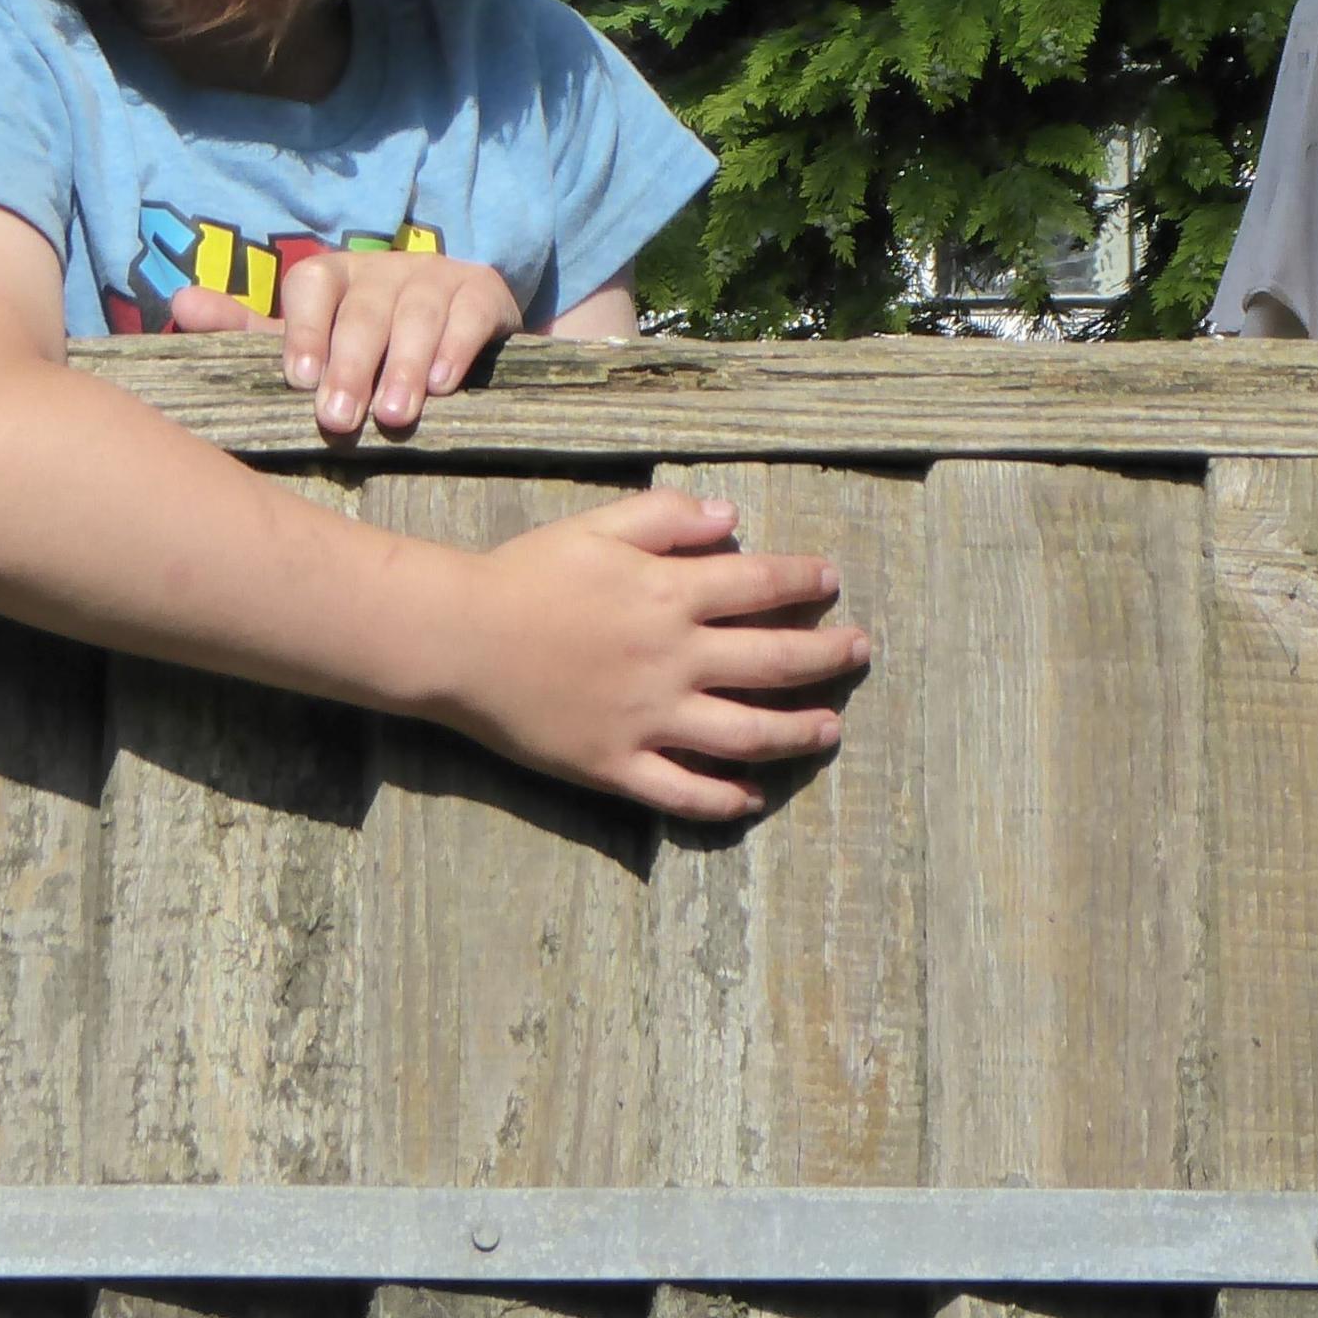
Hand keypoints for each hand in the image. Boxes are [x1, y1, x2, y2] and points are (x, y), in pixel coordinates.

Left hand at [165, 247, 522, 434]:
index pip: (312, 285)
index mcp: (333, 276)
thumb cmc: (364, 348)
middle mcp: (382, 269)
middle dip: (351, 366)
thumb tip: (181, 302)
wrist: (457, 337)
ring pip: (417, 314)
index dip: (306, 330)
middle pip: (364, 310)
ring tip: (394, 416)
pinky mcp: (483, 292)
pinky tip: (443, 384)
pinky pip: (469, 314)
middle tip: (339, 420)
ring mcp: (434, 276)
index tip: (300, 380)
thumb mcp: (307, 343)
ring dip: (404, 365)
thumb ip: (247, 332)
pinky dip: (455, 348)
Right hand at [432, 488, 870, 820]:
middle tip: (858, 652)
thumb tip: (732, 518)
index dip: (803, 579)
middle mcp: (674, 660)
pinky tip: (752, 797)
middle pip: (773, 660)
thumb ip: (666, 517)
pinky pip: (685, 792)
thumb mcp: (595, 526)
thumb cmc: (524, 575)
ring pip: (747, 733)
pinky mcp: (618, 765)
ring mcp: (650, 719)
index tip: (831, 580)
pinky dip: (725, 799)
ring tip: (829, 728)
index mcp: (669, 595)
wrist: (459, 639)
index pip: (759, 584)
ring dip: (798, 731)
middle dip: (827, 656)